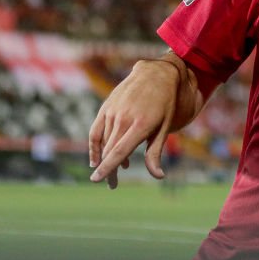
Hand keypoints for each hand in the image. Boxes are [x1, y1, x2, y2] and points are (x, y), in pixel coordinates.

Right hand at [89, 59, 180, 188]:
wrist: (155, 74)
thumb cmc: (164, 104)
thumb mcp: (164, 127)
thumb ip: (155, 152)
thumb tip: (158, 176)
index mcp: (141, 124)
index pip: (119, 151)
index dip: (107, 168)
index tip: (97, 181)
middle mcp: (124, 118)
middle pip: (109, 150)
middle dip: (108, 170)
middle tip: (112, 185)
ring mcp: (113, 111)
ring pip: (103, 142)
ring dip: (106, 159)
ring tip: (117, 170)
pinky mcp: (106, 107)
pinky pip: (95, 130)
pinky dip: (94, 145)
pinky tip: (96, 158)